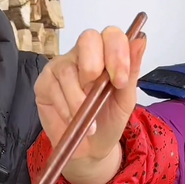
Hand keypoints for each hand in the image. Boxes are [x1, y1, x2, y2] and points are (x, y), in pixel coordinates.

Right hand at [35, 27, 146, 183]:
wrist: (90, 149)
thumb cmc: (109, 119)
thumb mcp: (125, 100)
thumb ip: (131, 71)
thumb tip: (141, 39)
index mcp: (106, 53)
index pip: (112, 34)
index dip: (117, 53)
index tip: (121, 82)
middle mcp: (82, 53)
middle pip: (87, 38)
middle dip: (95, 67)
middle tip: (99, 94)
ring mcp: (61, 65)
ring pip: (68, 70)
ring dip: (80, 100)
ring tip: (89, 122)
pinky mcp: (43, 81)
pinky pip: (53, 88)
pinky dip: (66, 108)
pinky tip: (74, 120)